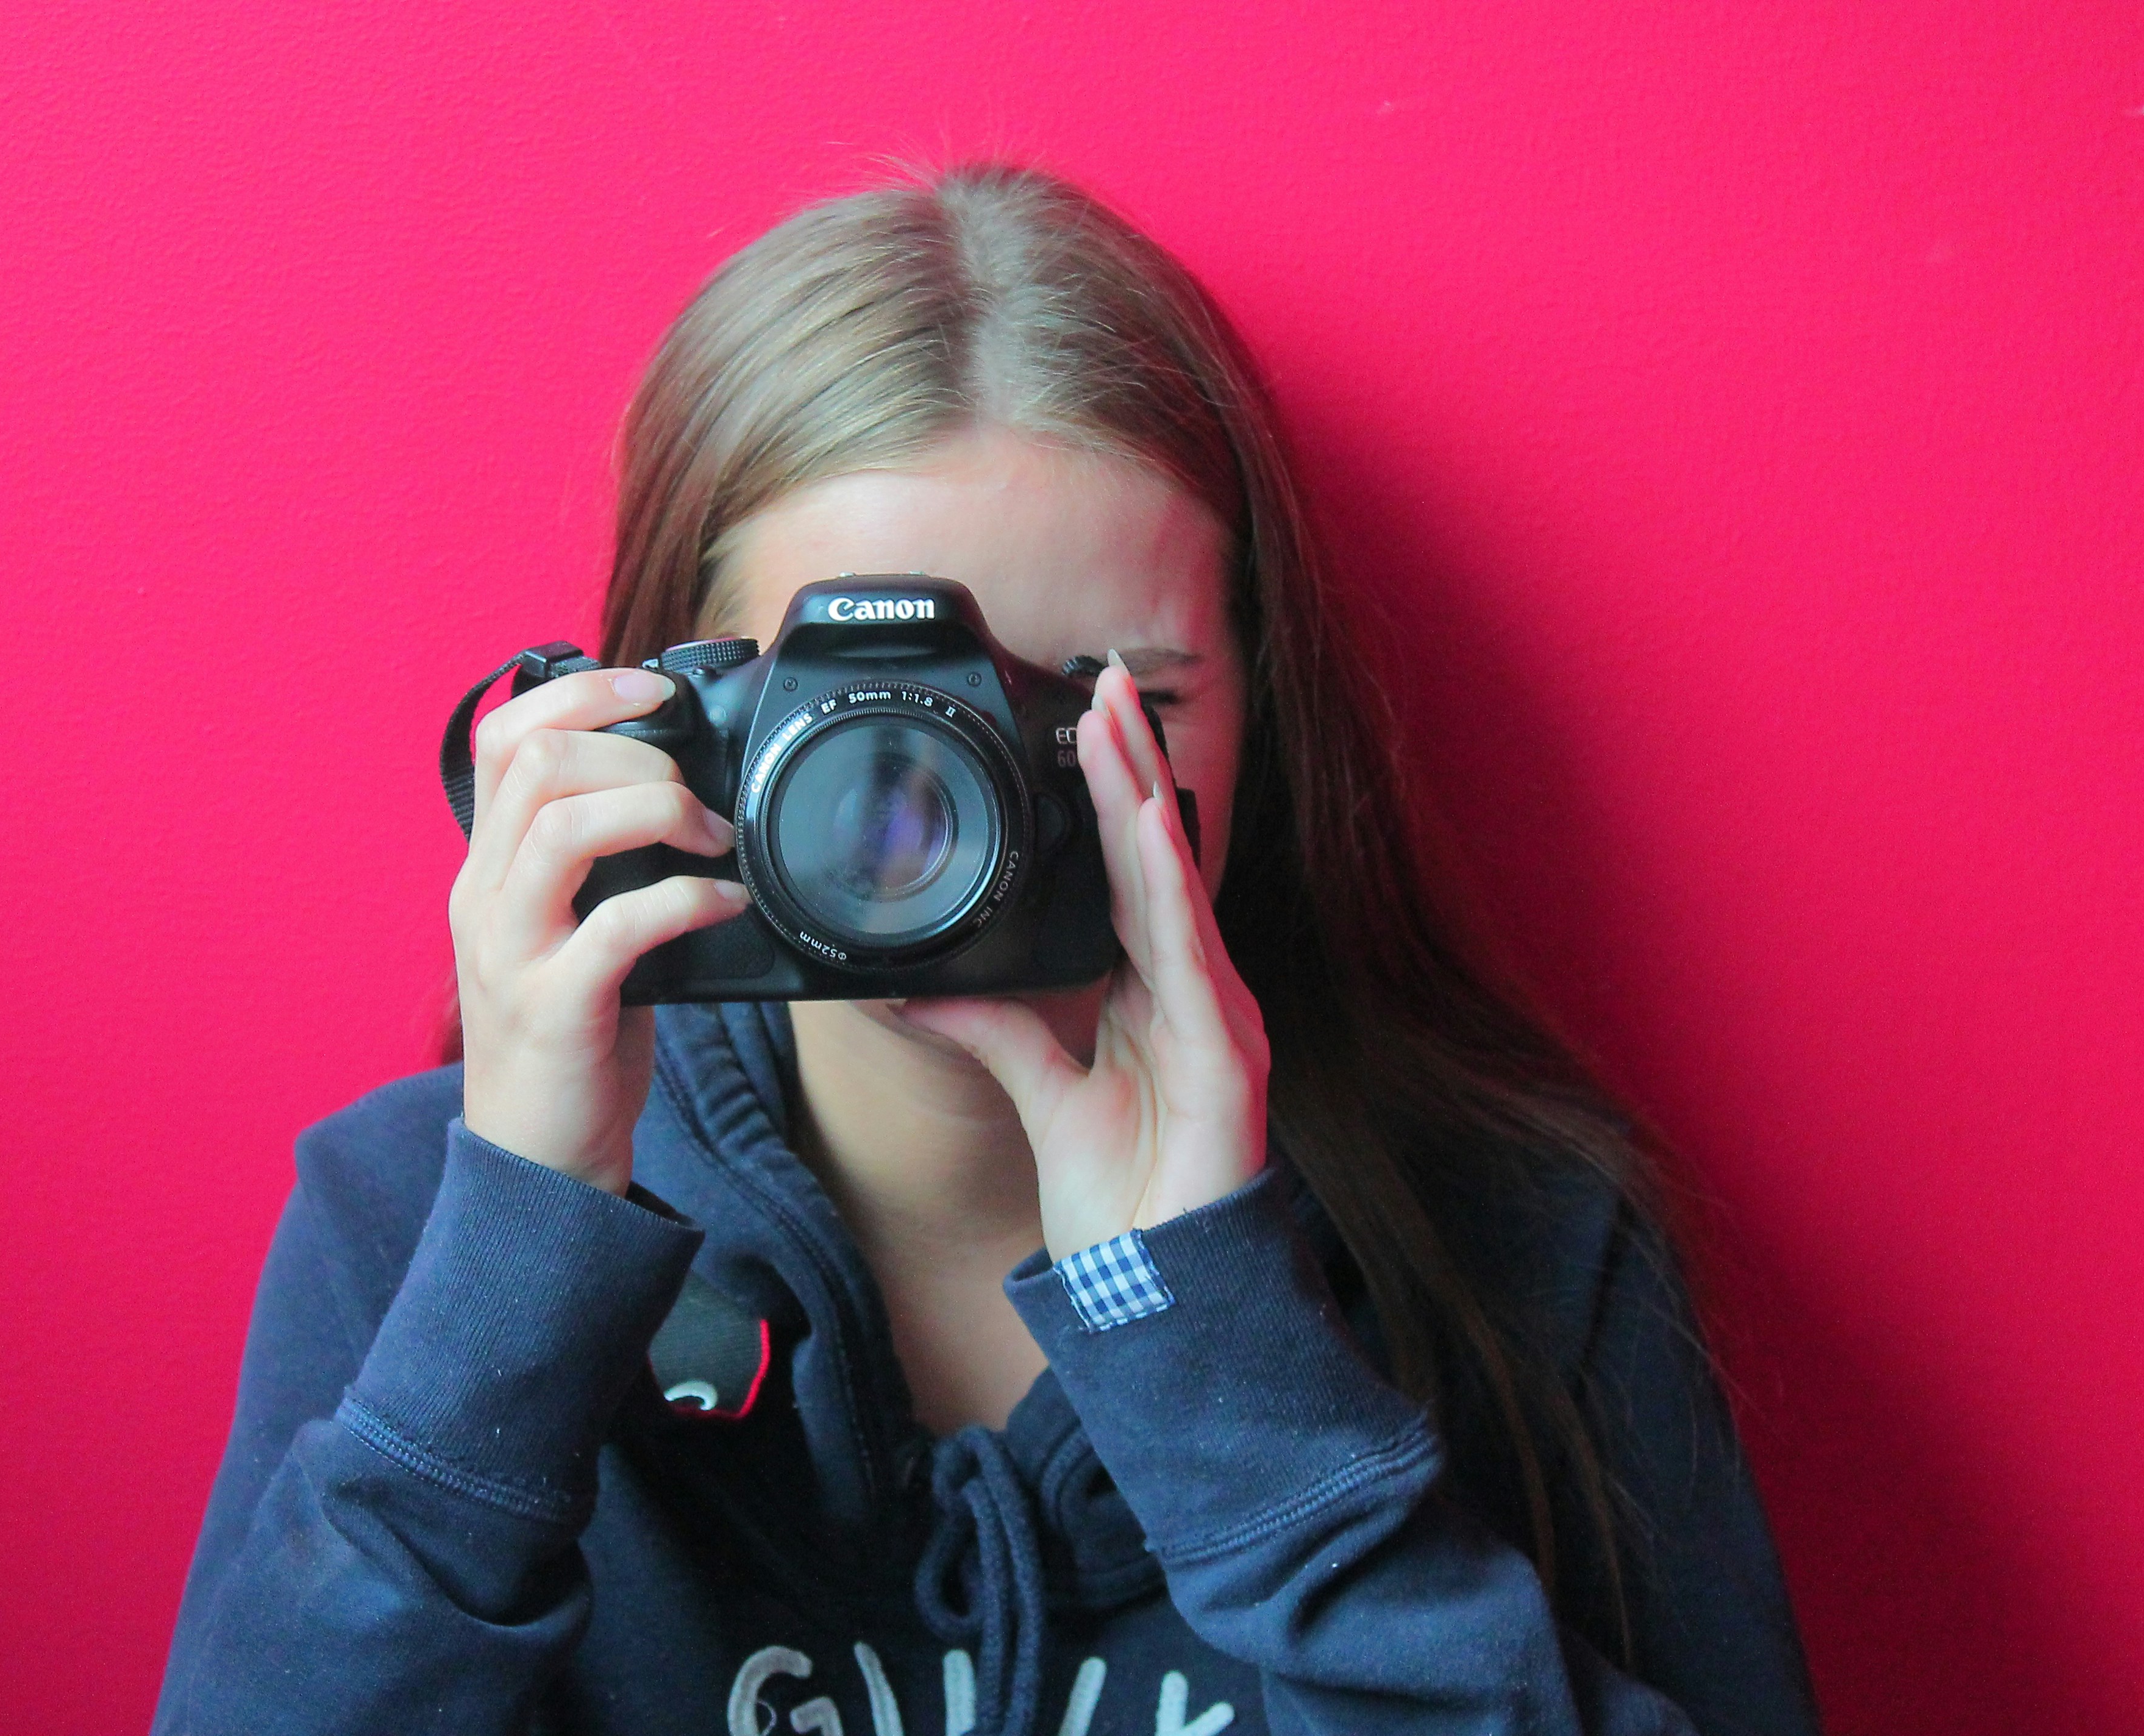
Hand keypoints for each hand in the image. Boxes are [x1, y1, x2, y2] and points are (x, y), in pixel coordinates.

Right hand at [449, 666, 748, 1192]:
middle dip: (637, 754)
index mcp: (486, 868)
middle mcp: (484, 898)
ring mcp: (512, 951)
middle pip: (538, 762)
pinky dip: (687, 899)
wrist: (537, 1161)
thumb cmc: (568, 1036)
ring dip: (659, 811)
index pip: (505, 735)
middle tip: (698, 799)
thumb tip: (678, 789)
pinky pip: (620, 924)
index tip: (654, 690)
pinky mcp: (554, 1007)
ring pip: (566, 825)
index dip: (581, 690)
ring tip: (713, 841)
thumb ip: (595, 861)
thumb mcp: (565, 928)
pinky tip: (726, 905)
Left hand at [898, 653, 1270, 1257]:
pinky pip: (1190, 960)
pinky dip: (1167, 890)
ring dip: (1144, 804)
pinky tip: (1147, 835)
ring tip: (1116, 727)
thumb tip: (919, 986)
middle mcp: (1196, 997)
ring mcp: (1219, 1023)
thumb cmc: (1124, 1207)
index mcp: (1158, 999)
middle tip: (1102, 683)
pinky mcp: (1224, 1059)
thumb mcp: (1044, 1096)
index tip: (1082, 728)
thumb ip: (994, 1031)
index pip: (1128, 879)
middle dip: (1130, 771)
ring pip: (1175, 891)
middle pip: (1156, 864)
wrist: (1159, 1297)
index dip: (1108, 802)